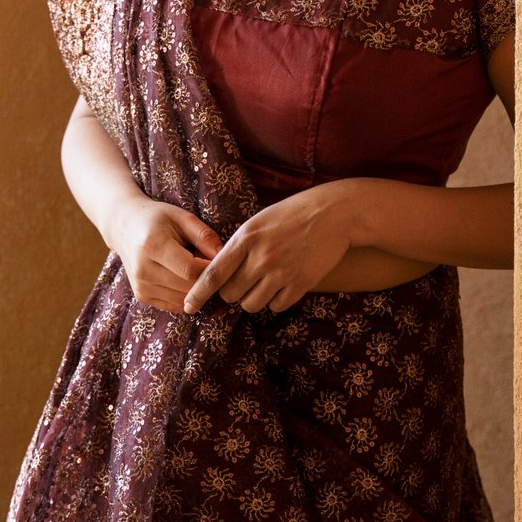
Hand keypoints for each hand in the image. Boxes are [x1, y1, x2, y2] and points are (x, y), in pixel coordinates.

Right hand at [105, 194, 224, 314]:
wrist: (124, 226)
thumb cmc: (157, 219)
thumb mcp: (182, 217)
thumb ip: (204, 236)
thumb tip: (224, 257)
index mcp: (153, 245)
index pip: (190, 270)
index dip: (210, 269)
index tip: (220, 260)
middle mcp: (143, 269)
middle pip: (187, 287)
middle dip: (205, 279)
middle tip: (210, 265)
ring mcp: (140, 286)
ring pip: (183, 299)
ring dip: (196, 288)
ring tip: (194, 268)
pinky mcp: (142, 296)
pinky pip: (175, 305)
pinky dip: (185, 295)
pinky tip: (183, 277)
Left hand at [182, 184, 355, 314]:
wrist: (333, 213)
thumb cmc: (291, 215)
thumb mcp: (258, 222)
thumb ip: (239, 246)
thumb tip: (219, 276)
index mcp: (246, 238)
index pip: (214, 274)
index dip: (198, 294)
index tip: (188, 307)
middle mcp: (261, 257)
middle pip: (231, 295)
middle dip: (233, 293)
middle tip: (243, 281)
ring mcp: (281, 272)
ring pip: (252, 305)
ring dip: (254, 299)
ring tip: (264, 282)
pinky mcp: (300, 284)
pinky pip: (276, 307)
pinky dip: (276, 301)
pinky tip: (283, 284)